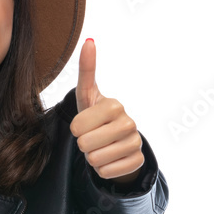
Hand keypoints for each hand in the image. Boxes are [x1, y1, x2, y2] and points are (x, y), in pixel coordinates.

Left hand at [70, 39, 143, 182]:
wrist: (117, 140)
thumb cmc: (97, 116)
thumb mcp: (88, 95)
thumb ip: (86, 70)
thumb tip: (89, 40)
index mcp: (114, 105)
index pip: (77, 127)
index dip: (75, 129)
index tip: (85, 124)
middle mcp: (129, 122)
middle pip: (85, 145)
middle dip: (83, 145)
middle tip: (92, 138)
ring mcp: (135, 143)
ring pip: (95, 161)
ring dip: (93, 158)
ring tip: (101, 147)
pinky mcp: (137, 161)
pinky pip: (106, 173)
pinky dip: (103, 170)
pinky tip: (110, 159)